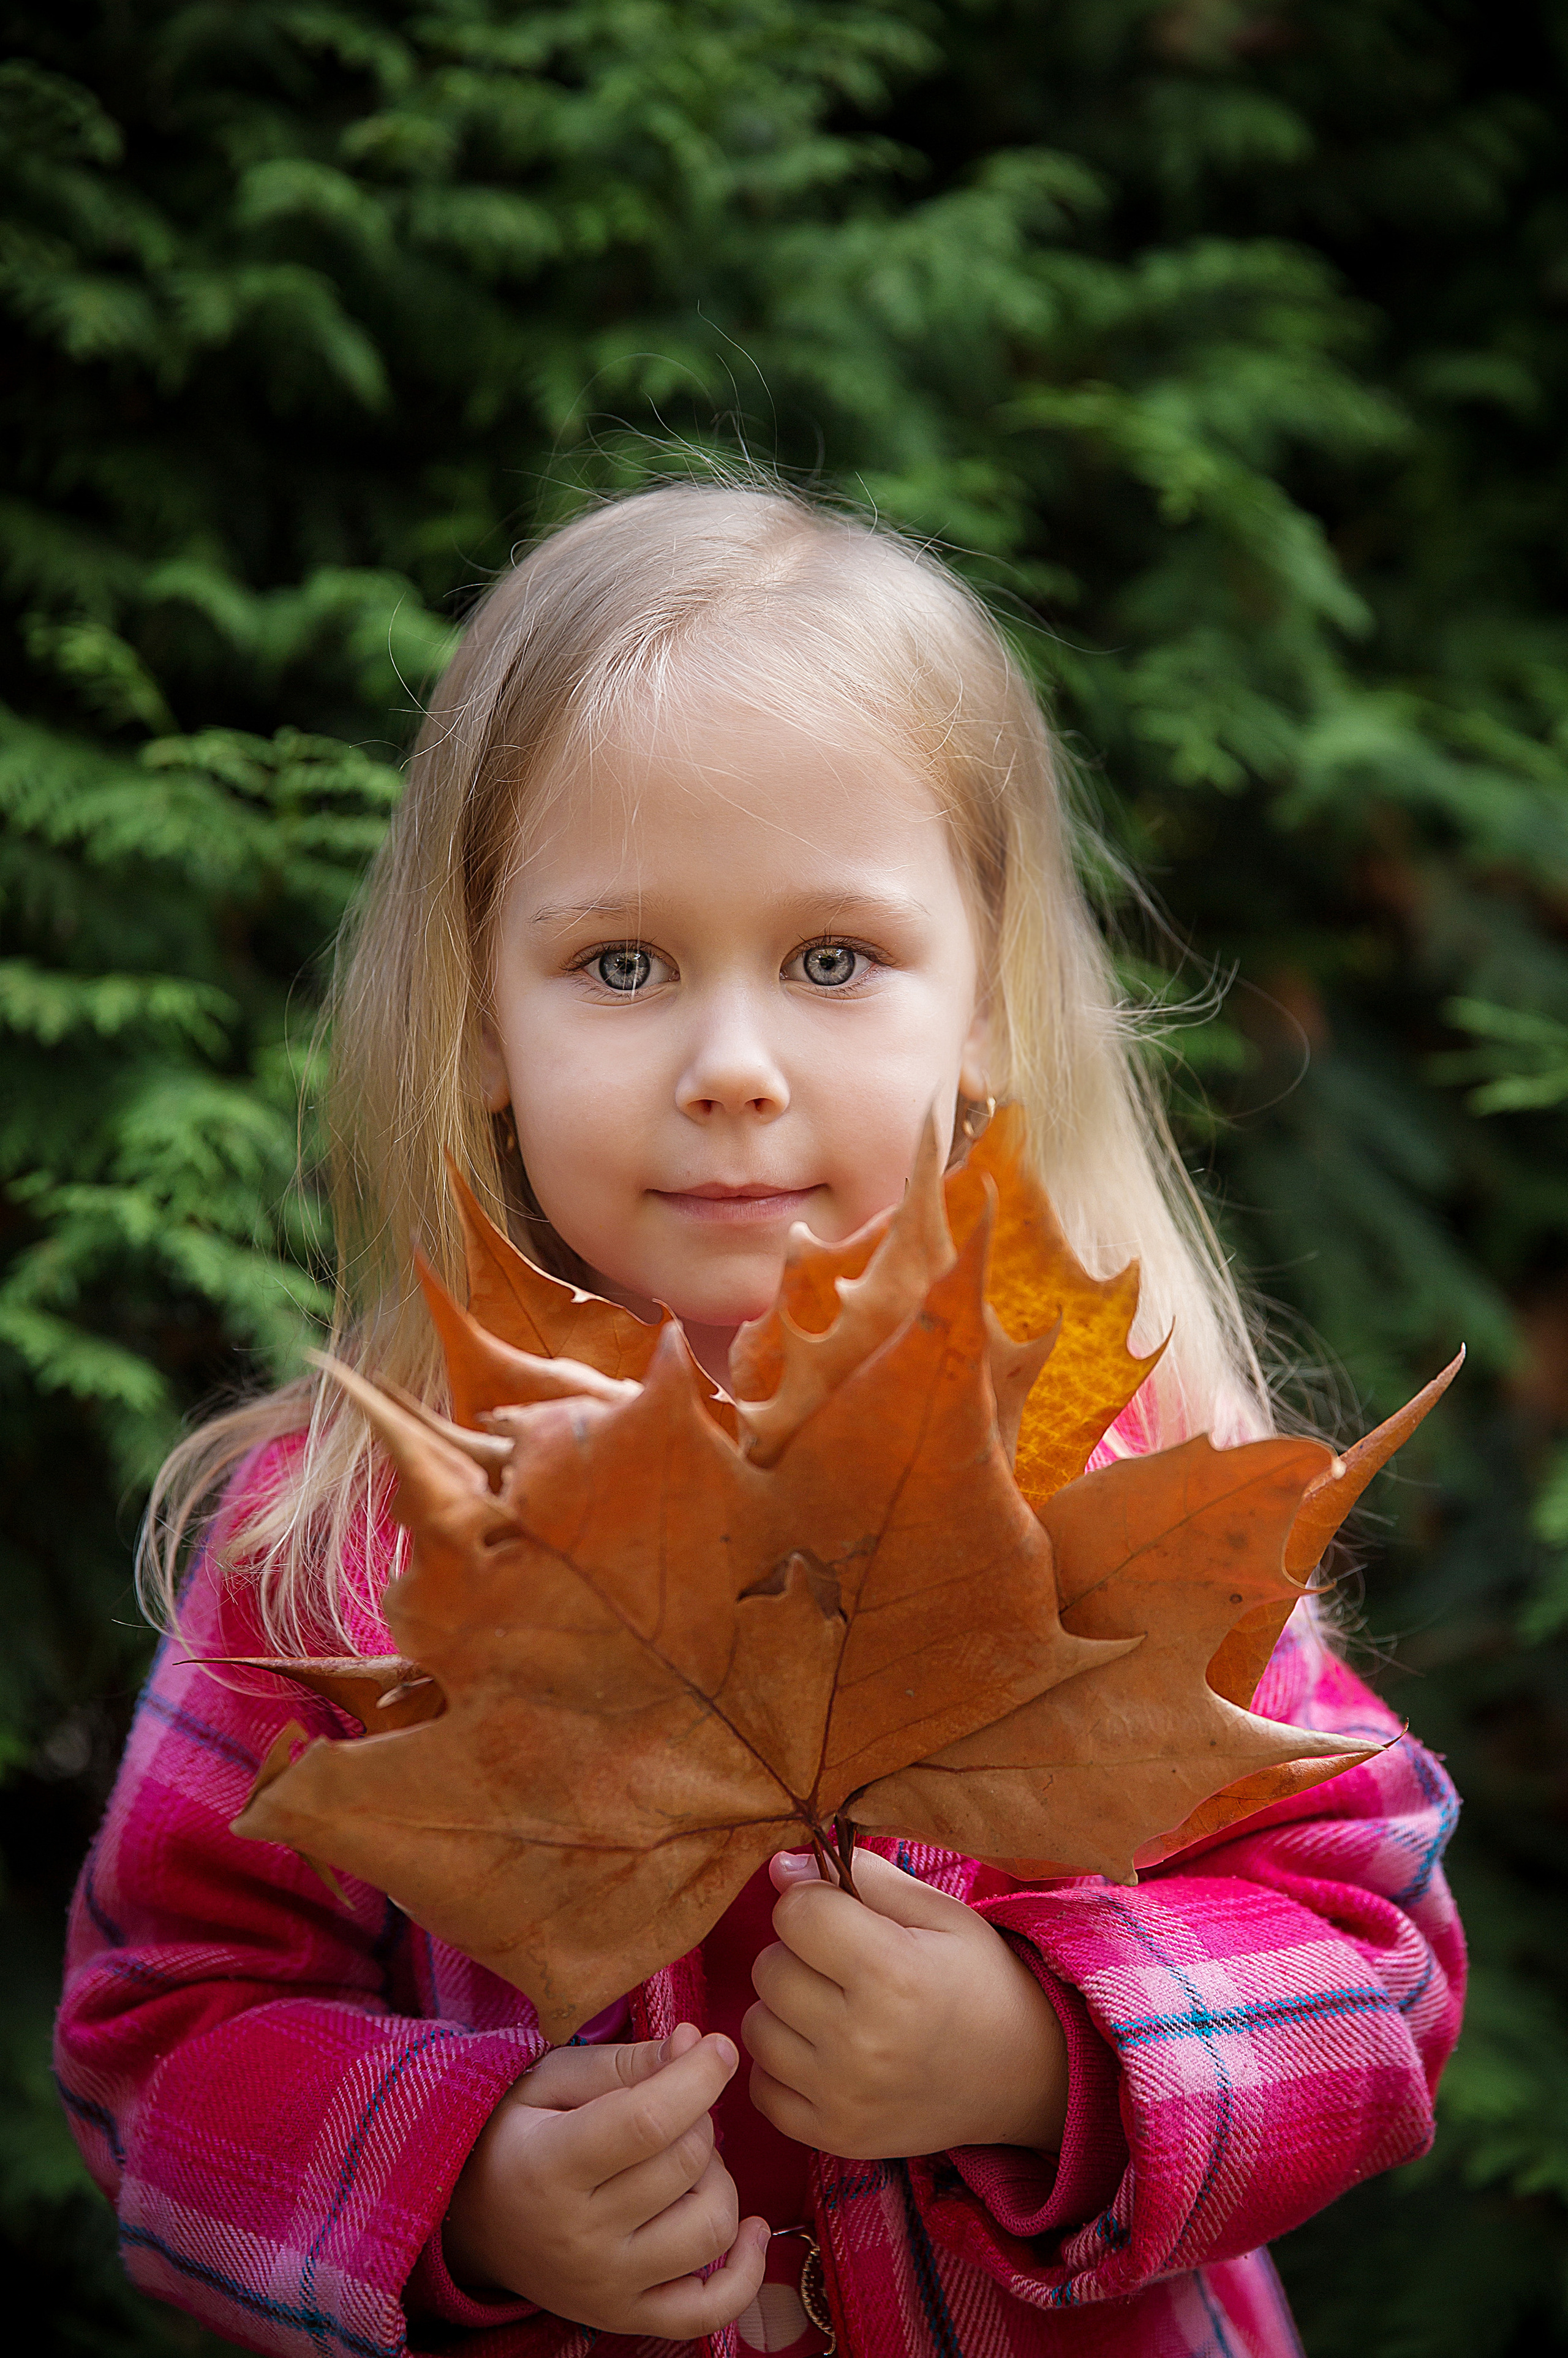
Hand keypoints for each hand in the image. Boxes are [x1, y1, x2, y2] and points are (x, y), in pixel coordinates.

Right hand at [443, 2023, 768, 2335]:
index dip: (698, 2076)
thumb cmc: (515, 2133)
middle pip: (686, 2166)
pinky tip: (749, 2227)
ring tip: (688, 2160)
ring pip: (710, 2229)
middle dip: (700, 2118)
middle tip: (677, 2104)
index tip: (717, 2047)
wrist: (469, 2220)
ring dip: (718, 2179)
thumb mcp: (550, 2080)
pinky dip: (745, 2272)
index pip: (648, 2121)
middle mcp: (579, 2237)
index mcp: (550, 2167)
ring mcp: (605, 2286)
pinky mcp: (626, 2318)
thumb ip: (623, 2061)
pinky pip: (709, 2311)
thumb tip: (693, 2043)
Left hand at [743, 1848, 1068, 2160]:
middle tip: (841, 1964)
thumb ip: (862, 1878)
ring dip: (783, 2009)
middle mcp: (862, 2040)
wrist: (1022, 2073)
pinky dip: (781, 2067)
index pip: (796, 1913)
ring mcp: (844, 2096)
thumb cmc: (977, 1979)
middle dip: (796, 1953)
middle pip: (769, 1969)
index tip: (837, 1913)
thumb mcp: (938, 1912)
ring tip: (831, 2007)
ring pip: (756, 2027)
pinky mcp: (834, 2137)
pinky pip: (762, 2088)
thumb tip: (780, 1866)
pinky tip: (822, 2053)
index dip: (810, 1901)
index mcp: (893, 1973)